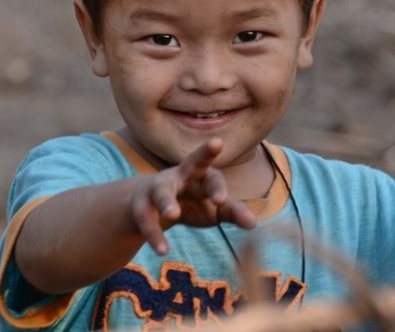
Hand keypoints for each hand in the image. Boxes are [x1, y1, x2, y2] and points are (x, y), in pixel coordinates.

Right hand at [130, 138, 256, 254]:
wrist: (152, 207)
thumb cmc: (193, 203)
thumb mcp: (213, 209)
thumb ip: (233, 213)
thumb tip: (253, 224)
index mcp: (202, 175)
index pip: (214, 176)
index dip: (218, 187)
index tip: (222, 200)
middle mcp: (182, 175)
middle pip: (193, 161)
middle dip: (204, 154)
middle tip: (216, 144)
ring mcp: (159, 187)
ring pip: (162, 191)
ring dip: (167, 201)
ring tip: (173, 214)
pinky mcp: (141, 204)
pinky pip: (147, 218)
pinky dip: (154, 234)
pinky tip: (162, 250)